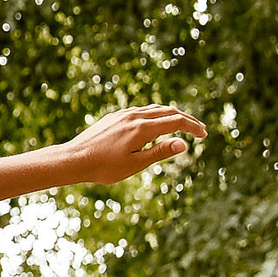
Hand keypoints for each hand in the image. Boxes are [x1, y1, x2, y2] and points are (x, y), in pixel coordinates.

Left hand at [62, 105, 207, 185]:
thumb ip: (160, 152)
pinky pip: (141, 111)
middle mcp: (134, 116)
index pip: (176, 121)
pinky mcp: (114, 117)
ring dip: (171, 115)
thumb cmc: (104, 167)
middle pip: (168, 111)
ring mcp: (123, 114)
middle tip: (199, 129)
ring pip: (154, 109)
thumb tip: (184, 143)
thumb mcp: (136, 164)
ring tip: (182, 125)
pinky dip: (155, 115)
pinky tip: (156, 124)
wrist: (73, 159)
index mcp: (142, 128)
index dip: (193, 127)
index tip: (204, 135)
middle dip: (186, 119)